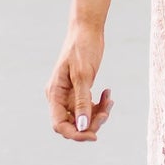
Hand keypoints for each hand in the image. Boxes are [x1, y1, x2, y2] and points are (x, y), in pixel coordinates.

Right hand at [47, 23, 111, 142]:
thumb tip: (83, 126)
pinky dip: (99, 105)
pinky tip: (108, 94)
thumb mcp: (83, 75)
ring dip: (98, 113)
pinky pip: (88, 106)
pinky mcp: (79, 90)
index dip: (76, 134)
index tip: (94, 135)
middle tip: (107, 112)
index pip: (59, 125)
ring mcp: (69, 94)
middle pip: (72, 123)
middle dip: (91, 122)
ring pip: (83, 116)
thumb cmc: (82, 48)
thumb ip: (82, 102)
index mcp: (54, 93)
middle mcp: (59, 97)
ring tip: (109, 100)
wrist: (87, 29)